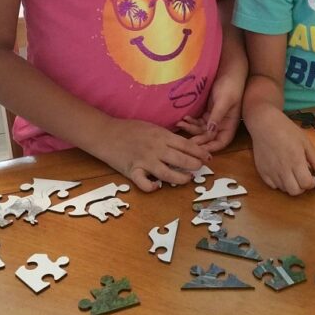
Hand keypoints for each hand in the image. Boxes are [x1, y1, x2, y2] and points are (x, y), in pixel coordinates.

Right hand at [96, 119, 211, 191]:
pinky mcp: (132, 171)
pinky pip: (144, 183)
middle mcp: (155, 148)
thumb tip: (184, 145)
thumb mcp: (152, 127)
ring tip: (188, 178)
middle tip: (200, 168)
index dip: (199, 152)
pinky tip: (157, 186)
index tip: (208, 157)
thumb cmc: (130, 128)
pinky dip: (152, 187)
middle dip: (195, 165)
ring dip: (181, 178)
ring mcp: (144, 160)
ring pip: (167, 173)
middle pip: (181, 159)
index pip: (186, 145)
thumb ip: (166, 136)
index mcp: (161, 136)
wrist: (106, 133)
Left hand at [175, 73, 242, 152]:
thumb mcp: (224, 101)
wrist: (228, 70)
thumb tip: (210, 132)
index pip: (221, 142)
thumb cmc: (230, 85)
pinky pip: (198, 121)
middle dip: (197, 139)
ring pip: (201, 129)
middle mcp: (222, 124)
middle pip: (209, 138)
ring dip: (191, 128)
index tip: (198, 149)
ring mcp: (214, 118)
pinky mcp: (208, 111)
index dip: (210, 147)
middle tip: (184, 140)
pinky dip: (191, 121)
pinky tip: (183, 118)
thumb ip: (217, 116)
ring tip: (180, 123)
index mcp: (230, 124)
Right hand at [247, 108, 314, 195]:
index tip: (313, 176)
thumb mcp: (305, 140)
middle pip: (295, 191)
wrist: (265, 124)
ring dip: (291, 184)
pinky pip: (272, 186)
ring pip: (284, 190)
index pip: (306, 184)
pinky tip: (281, 172)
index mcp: (296, 161)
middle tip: (303, 177)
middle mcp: (283, 169)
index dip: (312, 183)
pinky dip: (279, 183)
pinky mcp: (262, 172)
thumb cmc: (286, 130)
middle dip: (302, 187)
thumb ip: (314, 158)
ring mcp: (271, 172)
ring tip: (292, 173)